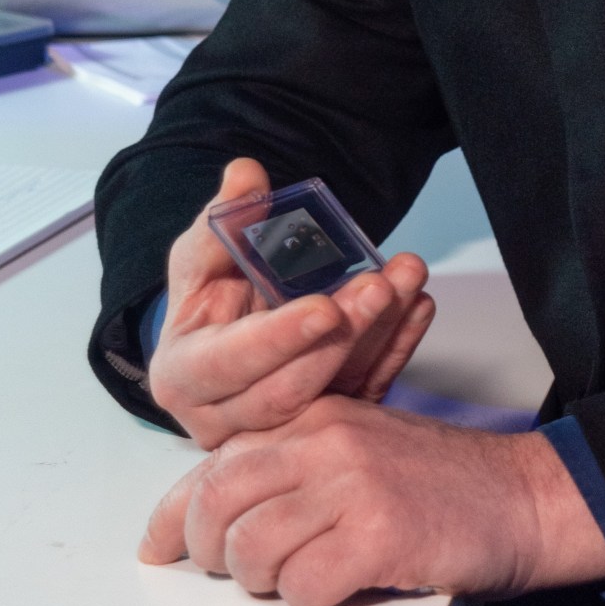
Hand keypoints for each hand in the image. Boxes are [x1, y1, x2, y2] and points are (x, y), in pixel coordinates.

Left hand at [138, 396, 604, 605]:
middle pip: (216, 503)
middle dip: (210, 552)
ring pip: (251, 551)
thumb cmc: (442, 482)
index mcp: (318, 414)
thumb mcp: (359, 449)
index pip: (215, 461)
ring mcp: (353, 483)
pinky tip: (346, 581)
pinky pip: (303, 586)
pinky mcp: (378, 533)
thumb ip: (293, 465)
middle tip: (237, 572)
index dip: (172, 514)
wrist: (523, 496)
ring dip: (267, 582)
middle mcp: (328, 439)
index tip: (158, 545)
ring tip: (305, 574)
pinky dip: (313, 599)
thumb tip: (212, 512)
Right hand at [148, 158, 435, 449]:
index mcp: (184, 374)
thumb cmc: (209, 296)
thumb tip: (246, 174)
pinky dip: (396, 350)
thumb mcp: (204, 254)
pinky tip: (420, 307)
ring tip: (410, 284)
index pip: (231, 363)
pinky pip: (364, 394)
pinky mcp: (319, 426)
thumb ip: (224, 219)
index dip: (279, 338)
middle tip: (382, 286)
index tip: (325, 306)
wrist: (224, 336)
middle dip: (344, 337)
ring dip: (380, 337)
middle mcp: (225, 415)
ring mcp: (275, 431)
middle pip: (290, 389)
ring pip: (335, 394)